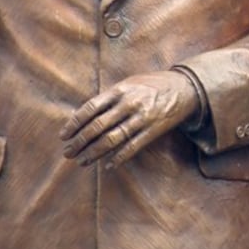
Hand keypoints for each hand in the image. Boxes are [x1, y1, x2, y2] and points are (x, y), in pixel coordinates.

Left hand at [61, 70, 199, 168]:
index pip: (90, 108)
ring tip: (82, 161)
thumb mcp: (128, 83)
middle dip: (80, 141)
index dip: (74, 123)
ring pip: (112, 139)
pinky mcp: (153, 131)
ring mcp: (142, 118)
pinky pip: (132, 147)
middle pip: (97, 126)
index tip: (64, 136)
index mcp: (119, 89)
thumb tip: (82, 116)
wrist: (184, 88)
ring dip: (94, 153)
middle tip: (68, 152)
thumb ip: (108, 98)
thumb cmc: (150, 85)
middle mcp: (129, 103)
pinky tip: (107, 165)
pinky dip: (118, 158)